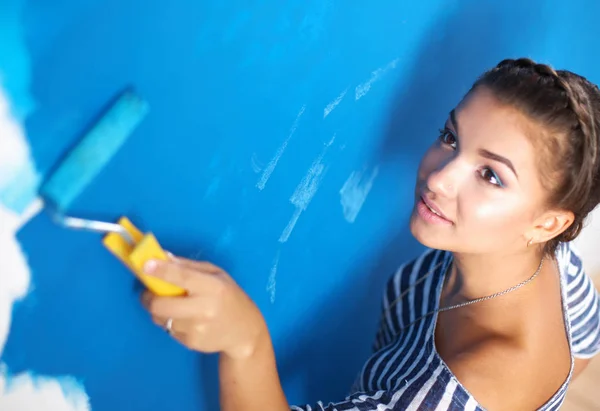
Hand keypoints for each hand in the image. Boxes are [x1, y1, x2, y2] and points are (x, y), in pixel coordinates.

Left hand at [140, 256, 267, 359]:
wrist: (244, 332)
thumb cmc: (230, 297)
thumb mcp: (217, 275)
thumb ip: (189, 267)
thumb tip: (163, 257)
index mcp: (212, 287)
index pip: (182, 277)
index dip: (161, 271)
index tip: (145, 265)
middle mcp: (204, 309)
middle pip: (161, 305)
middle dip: (148, 298)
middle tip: (148, 294)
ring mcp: (197, 329)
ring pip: (161, 319)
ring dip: (161, 312)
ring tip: (175, 306)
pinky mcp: (191, 343)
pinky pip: (169, 330)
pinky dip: (171, 323)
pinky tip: (187, 320)